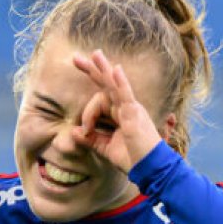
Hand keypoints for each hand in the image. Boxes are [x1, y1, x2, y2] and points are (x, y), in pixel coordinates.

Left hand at [70, 49, 163, 174]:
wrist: (149, 169)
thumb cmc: (132, 159)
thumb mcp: (106, 148)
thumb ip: (91, 139)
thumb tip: (73, 132)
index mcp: (120, 112)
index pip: (100, 99)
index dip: (87, 114)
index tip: (84, 131)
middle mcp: (126, 106)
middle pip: (106, 83)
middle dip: (91, 70)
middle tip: (75, 58)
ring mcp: (131, 108)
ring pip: (114, 85)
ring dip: (103, 69)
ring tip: (95, 54)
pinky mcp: (134, 114)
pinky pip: (126, 95)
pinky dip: (120, 82)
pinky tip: (115, 70)